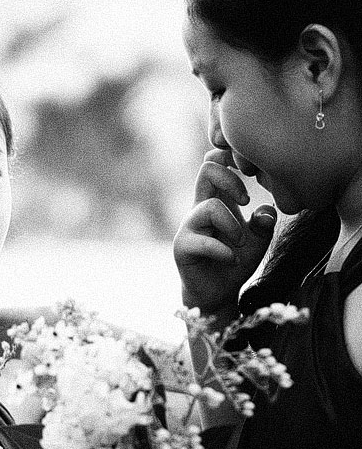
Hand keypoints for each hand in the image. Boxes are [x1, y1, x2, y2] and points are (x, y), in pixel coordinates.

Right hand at [174, 149, 276, 313]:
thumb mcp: (259, 238)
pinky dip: (225, 251)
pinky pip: (205, 241)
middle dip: (232, 179)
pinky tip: (232, 261)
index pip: (215, 162)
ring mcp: (189, 227)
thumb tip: (265, 210)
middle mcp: (199, 208)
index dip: (231, 156)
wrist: (218, 292)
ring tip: (241, 243)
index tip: (251, 175)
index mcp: (217, 200)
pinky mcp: (183, 248)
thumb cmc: (236, 260)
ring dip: (233, 225)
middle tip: (246, 202)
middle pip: (206, 168)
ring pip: (210, 207)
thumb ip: (265, 221)